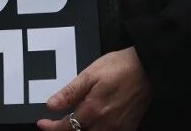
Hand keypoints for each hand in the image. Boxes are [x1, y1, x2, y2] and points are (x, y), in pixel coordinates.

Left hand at [36, 47, 150, 130]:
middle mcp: (106, 123)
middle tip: (56, 125)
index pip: (67, 126)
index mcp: (94, 110)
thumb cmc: (120, 67)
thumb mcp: (90, 74)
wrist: (148, 67)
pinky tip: (93, 125)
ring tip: (75, 123)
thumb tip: (51, 105)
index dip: (52, 127)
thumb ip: (70, 92)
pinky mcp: (130, 127)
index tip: (42, 124)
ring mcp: (119, 128)